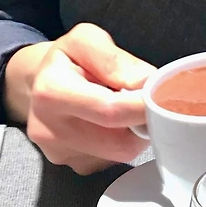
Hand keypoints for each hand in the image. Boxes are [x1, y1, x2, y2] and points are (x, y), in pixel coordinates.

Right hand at [3, 23, 154, 174]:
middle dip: (141, 121)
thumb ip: (115, 60)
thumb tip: (145, 83)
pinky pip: (114, 160)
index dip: (144, 106)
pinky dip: (122, 141)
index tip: (164, 97)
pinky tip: (109, 124)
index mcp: (51, 92)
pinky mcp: (76, 166)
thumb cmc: (66, 60)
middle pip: (120, 141)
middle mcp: (50, 130)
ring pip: (121, 153)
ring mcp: (62, 154)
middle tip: (144, 99)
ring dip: (133, 132)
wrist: (40, 83)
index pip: (110, 110)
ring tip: (121, 107)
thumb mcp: (86, 40)